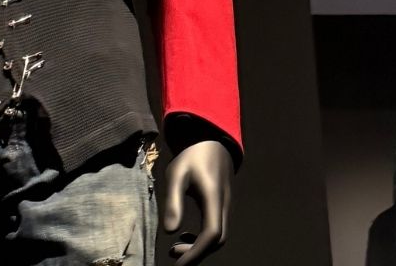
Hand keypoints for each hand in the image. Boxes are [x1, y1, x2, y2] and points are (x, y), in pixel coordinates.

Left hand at [162, 140, 232, 264]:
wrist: (211, 142)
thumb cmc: (192, 156)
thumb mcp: (176, 175)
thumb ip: (173, 202)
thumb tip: (169, 232)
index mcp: (214, 198)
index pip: (211, 235)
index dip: (196, 252)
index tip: (178, 263)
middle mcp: (225, 206)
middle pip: (218, 240)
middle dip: (197, 253)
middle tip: (173, 253)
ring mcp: (226, 206)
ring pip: (219, 236)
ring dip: (200, 247)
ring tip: (176, 247)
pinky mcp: (223, 206)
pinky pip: (218, 229)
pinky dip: (203, 239)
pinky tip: (186, 234)